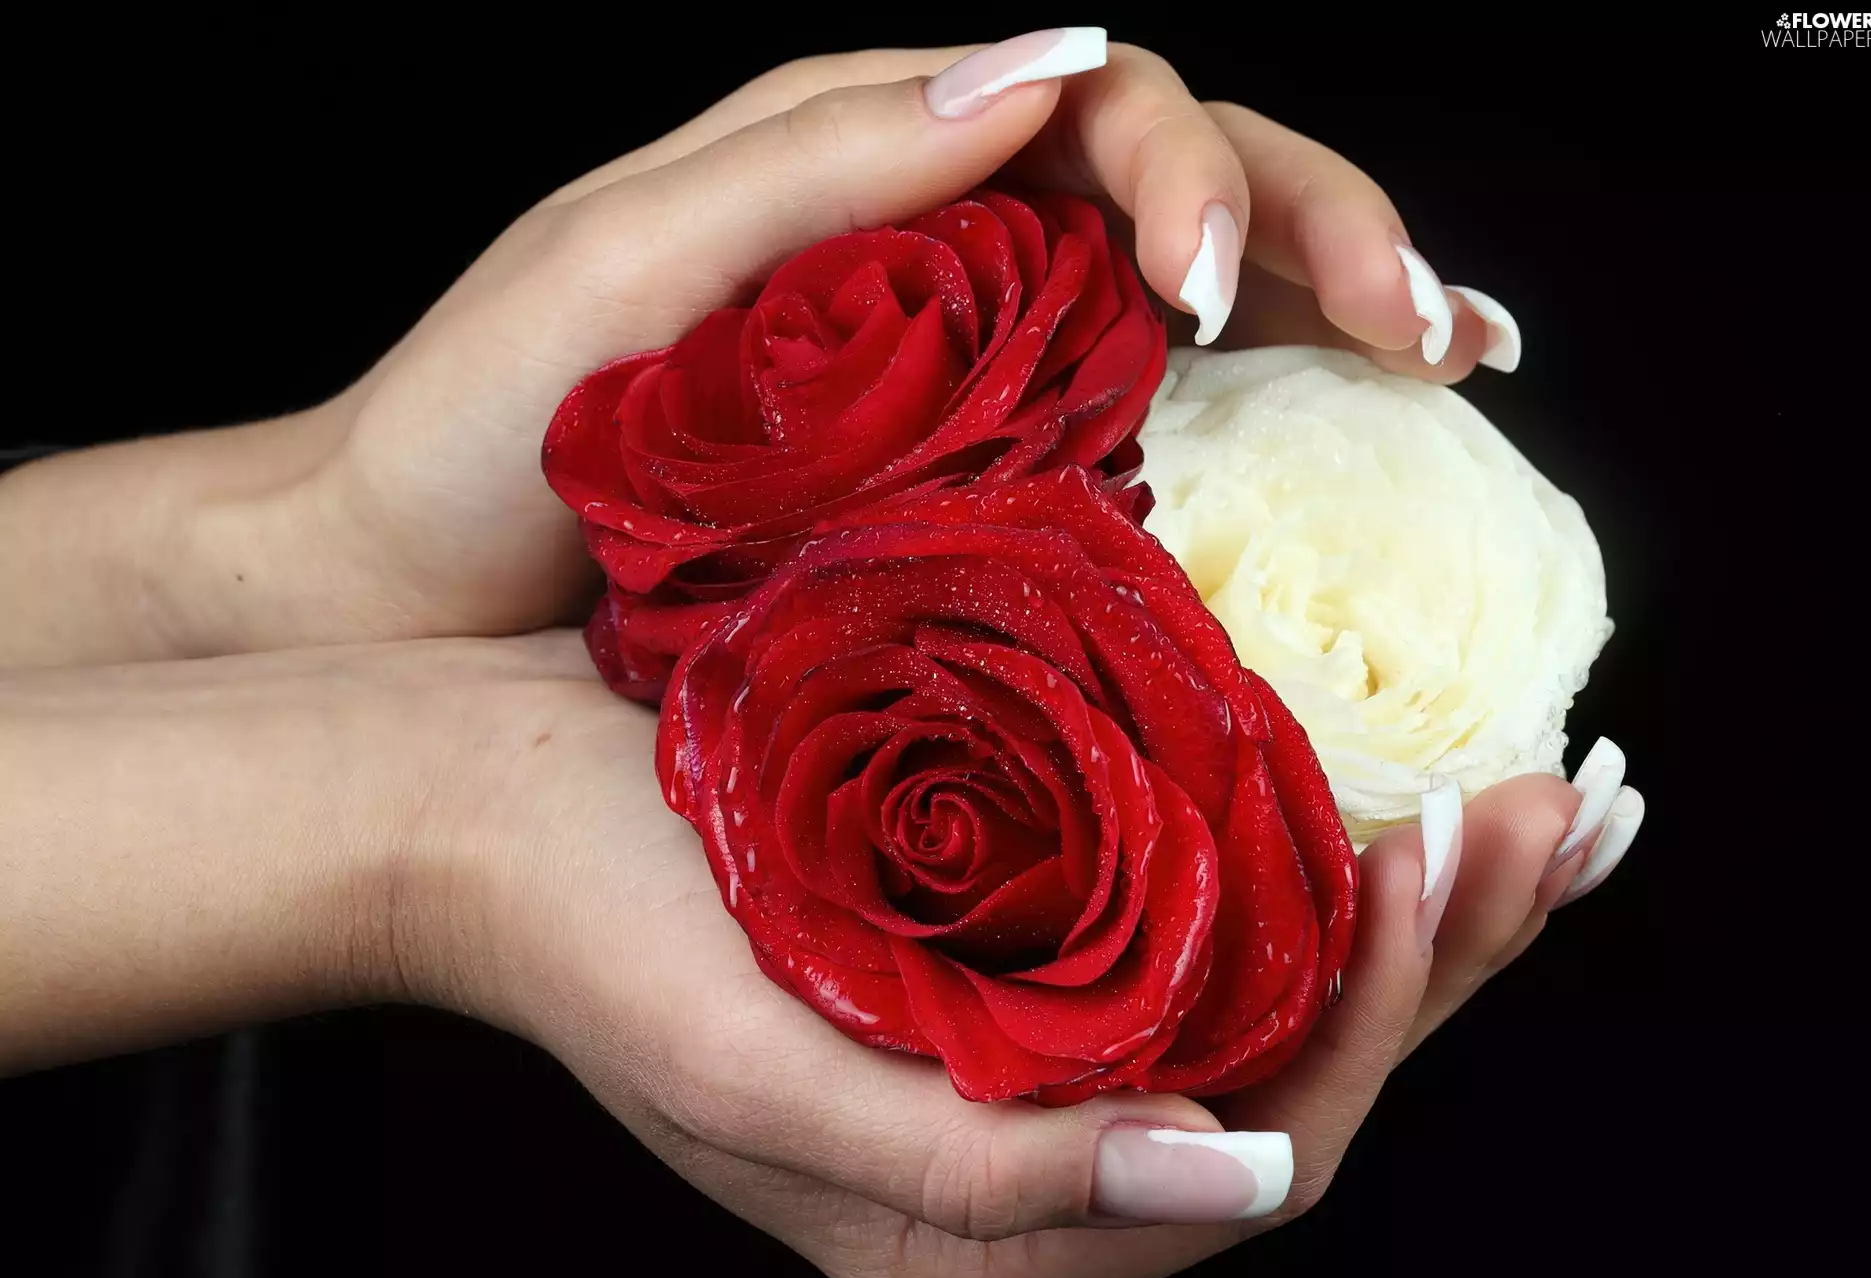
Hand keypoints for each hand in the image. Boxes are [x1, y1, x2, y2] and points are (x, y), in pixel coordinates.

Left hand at [0, 33, 1513, 668]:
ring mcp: (981, 376)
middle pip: (1197, 199)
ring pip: (1207, 313)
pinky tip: (1350, 477)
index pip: (1112, 112)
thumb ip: (835, 159)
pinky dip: (1268, 443)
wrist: (403, 597)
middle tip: (1435, 333)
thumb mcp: (629, 264)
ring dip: (1340, 325)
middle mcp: (956, 255)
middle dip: (1335, 241)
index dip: (1207, 178)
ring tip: (1449, 370)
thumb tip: (1051, 68)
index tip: (1221, 295)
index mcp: (887, 166)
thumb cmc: (485, 428)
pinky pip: (1155, 445)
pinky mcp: (984, 496)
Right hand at [422, 636, 1627, 1277]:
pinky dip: (1309, 851)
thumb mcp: (755, 1074)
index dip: (1377, 1021)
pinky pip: (1206, 925)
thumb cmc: (589, 932)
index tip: (1434, 845)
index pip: (1258, 1161)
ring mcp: (1023, 1066)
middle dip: (1446, 958)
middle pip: (1301, 1081)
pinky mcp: (1010, 964)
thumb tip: (1241, 1174)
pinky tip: (1386, 773)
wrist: (477, 806)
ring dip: (1410, 903)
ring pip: (1275, 1001)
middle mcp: (1026, 1173)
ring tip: (1535, 794)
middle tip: (1562, 810)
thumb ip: (986, 1172)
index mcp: (974, 1244)